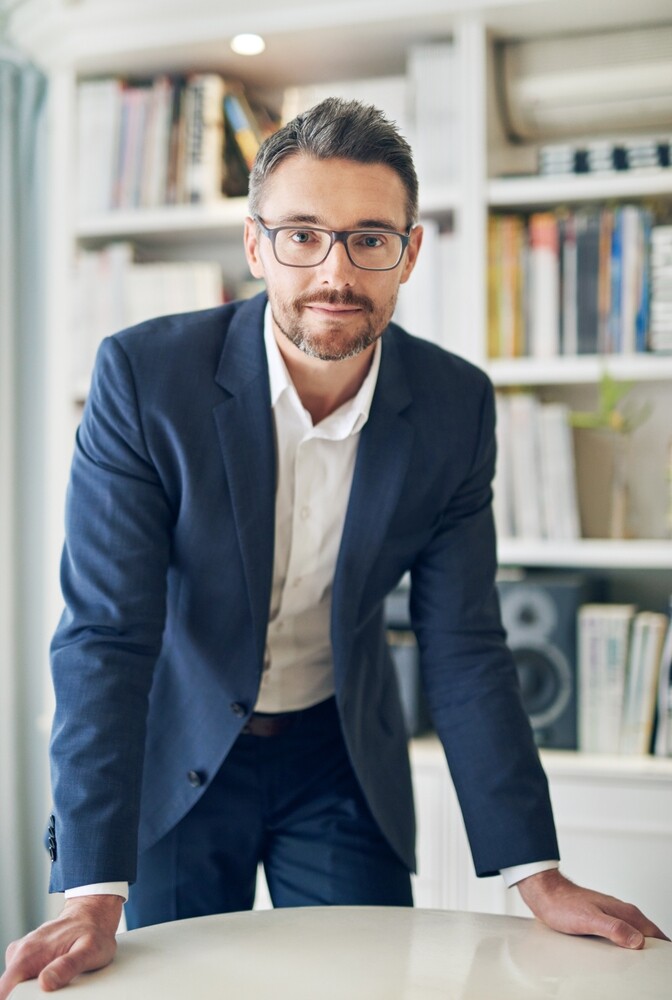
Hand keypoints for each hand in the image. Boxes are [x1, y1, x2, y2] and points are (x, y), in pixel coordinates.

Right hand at [0, 894, 122, 997]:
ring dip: (29, 992)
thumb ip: (68, 966)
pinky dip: (33, 985)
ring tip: (56, 985)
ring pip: (16, 985)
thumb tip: (45, 982)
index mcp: (29, 953)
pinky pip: (23, 978)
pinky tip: (52, 981)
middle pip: (9, 989)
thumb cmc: (93, 931)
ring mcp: (23, 953)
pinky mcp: (28, 957)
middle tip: (52, 993)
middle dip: (24, 997)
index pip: (4, 990)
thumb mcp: (90, 950)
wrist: (94, 914)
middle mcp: (21, 952)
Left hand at [517, 868, 669, 948]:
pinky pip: (622, 935)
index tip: (660, 960)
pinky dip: (625, 945)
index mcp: (625, 912)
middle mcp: (622, 912)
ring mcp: (613, 916)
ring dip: (639, 948)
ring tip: (638, 962)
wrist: (545, 894)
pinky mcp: (603, 920)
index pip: (654, 933)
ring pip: (635, 935)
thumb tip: (637, 940)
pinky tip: (621, 954)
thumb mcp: (589, 919)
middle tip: (651, 965)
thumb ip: (614, 928)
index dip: (660, 948)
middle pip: (647, 935)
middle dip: (653, 950)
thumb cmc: (563, 904)